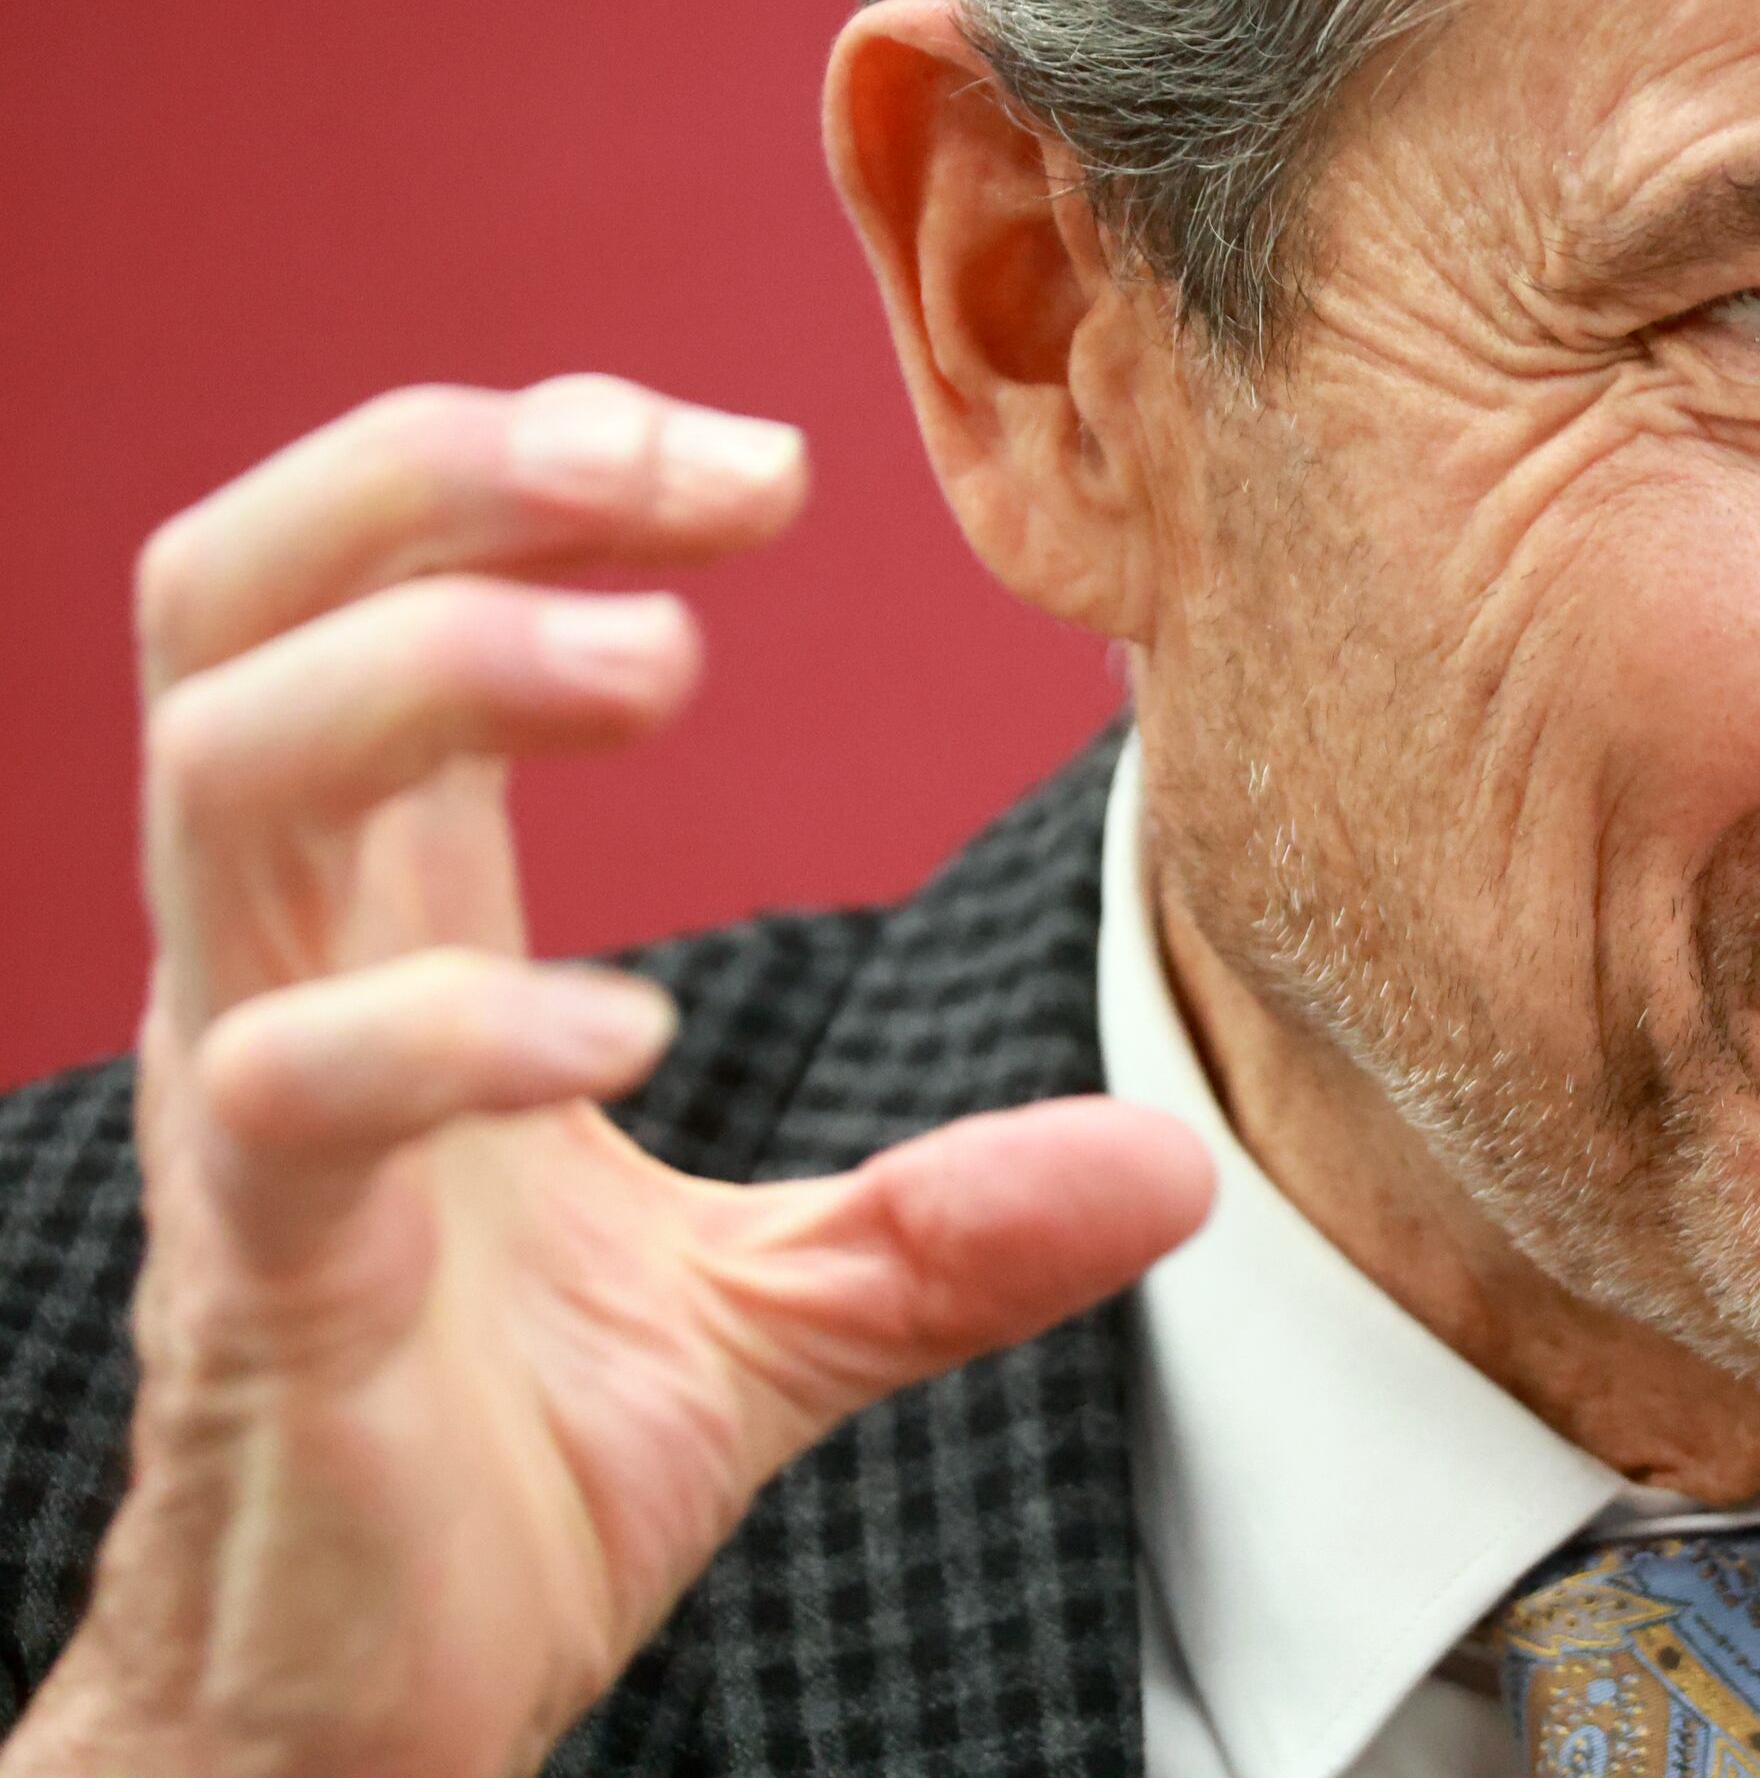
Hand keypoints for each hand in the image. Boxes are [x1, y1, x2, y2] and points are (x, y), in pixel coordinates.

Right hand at [1, 379, 1211, 1777]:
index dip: (532, 475)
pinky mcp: (264, 1277)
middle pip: (243, 602)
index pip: (375, 598)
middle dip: (448, 473)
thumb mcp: (778, 1314)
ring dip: (440, 664)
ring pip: (229, 776)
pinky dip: (455, 1026)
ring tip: (658, 661)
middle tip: (688, 461)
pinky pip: (298, 1088)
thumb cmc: (514, 1464)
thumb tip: (1175, 1164)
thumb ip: (949, 1225)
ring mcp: (250, 1112)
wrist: (368, 1707)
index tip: (754, 466)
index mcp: (387, 926)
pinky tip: (626, 1032)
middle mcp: (285, 971)